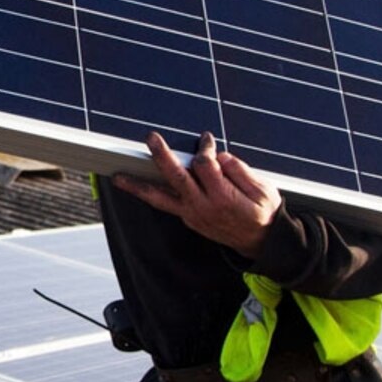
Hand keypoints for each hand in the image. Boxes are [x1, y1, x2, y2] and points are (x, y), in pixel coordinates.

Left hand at [115, 132, 280, 253]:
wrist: (262, 243)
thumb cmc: (263, 213)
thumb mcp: (263, 189)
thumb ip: (240, 171)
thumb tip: (220, 157)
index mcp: (222, 197)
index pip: (204, 164)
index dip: (205, 148)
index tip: (207, 139)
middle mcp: (203, 207)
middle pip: (176, 177)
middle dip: (162, 156)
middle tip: (151, 138)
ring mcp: (193, 215)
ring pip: (161, 198)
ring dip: (138, 186)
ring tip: (118, 177)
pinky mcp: (189, 220)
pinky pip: (166, 205)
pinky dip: (152, 195)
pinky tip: (139, 186)